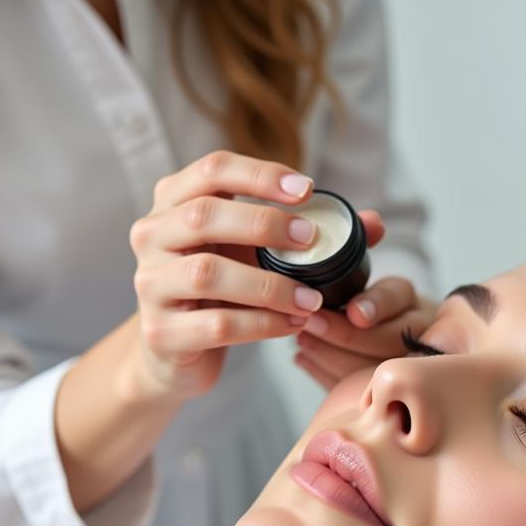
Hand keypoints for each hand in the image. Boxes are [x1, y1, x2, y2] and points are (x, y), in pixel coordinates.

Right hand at [128, 151, 383, 397]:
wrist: (173, 355)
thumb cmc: (221, 293)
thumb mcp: (256, 255)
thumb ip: (309, 237)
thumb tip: (374, 224)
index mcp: (172, 203)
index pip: (213, 170)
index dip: (261, 174)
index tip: (308, 190)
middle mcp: (151, 236)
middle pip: (204, 216)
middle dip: (265, 224)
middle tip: (312, 240)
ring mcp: (151, 285)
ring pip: (207, 274)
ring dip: (270, 285)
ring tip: (312, 298)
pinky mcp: (161, 332)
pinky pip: (217, 324)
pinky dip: (262, 325)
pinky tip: (293, 325)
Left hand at [293, 227, 436, 388]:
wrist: (399, 335)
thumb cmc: (372, 295)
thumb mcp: (370, 268)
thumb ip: (368, 244)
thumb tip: (374, 221)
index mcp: (411, 302)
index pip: (398, 300)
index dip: (376, 305)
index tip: (353, 311)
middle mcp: (415, 335)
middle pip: (387, 341)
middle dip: (345, 336)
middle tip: (308, 325)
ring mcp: (402, 366)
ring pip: (372, 368)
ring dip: (331, 356)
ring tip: (300, 343)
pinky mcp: (383, 389)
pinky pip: (356, 389)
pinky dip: (326, 374)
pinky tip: (303, 359)